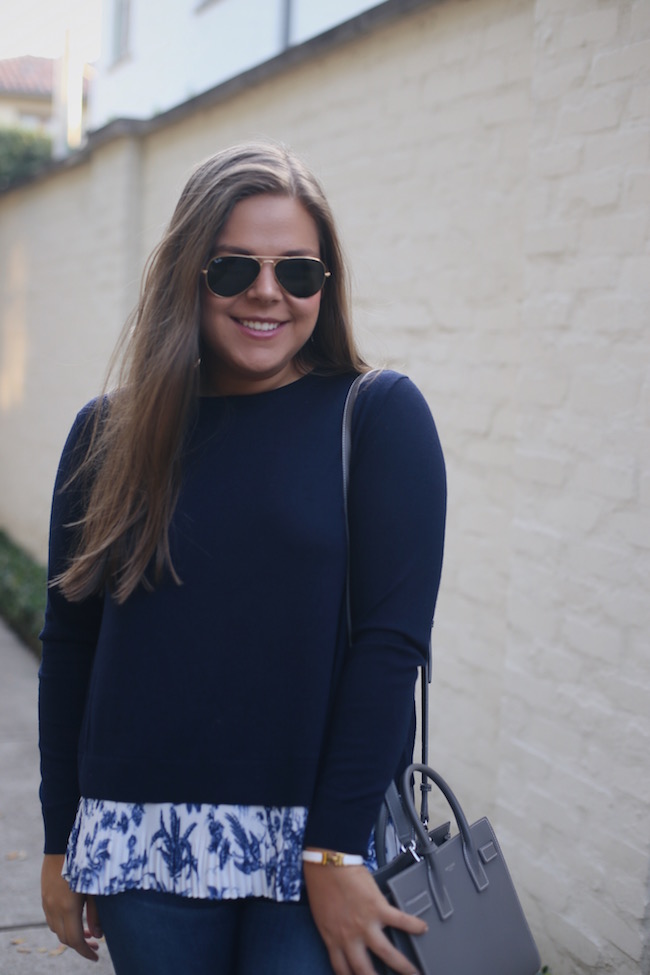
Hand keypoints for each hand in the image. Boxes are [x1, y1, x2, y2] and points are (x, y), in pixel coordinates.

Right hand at [41, 854, 101, 961]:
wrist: (63, 840)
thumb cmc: (87, 861)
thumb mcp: (96, 887)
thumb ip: (96, 913)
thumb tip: (98, 935)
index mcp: (69, 907)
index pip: (76, 940)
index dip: (86, 952)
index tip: (96, 956)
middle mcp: (54, 908)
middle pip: (65, 938)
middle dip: (80, 945)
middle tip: (95, 945)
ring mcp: (47, 902)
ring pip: (56, 929)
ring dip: (70, 935)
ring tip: (87, 932)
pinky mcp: (45, 895)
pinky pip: (51, 918)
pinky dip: (62, 924)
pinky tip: (74, 918)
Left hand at [303, 860, 425, 974]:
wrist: (327, 863)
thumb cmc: (321, 884)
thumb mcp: (321, 916)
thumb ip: (333, 931)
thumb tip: (343, 937)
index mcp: (332, 939)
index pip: (343, 970)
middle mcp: (349, 937)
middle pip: (365, 971)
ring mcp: (365, 924)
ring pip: (387, 954)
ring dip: (403, 966)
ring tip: (414, 971)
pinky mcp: (378, 907)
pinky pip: (400, 920)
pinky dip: (413, 925)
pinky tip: (422, 928)